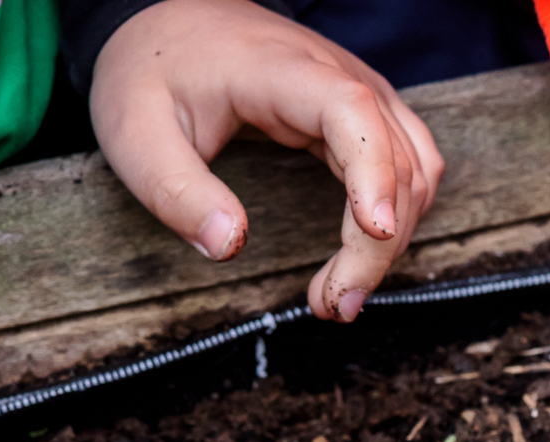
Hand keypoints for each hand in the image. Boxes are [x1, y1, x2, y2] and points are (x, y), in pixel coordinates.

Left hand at [91, 0, 445, 321]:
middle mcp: (338, 76)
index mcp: (279, 71)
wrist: (171, 26)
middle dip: (374, 247)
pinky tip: (362, 251)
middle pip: (393, 162)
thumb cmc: (153, 74)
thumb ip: (176, 191)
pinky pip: (412, 167)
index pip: (351, 113)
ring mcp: (363, 93)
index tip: (372, 233)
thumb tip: (228, 247)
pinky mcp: (370, 114)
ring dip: (392, 241)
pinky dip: (399, 216)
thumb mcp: (135, 134)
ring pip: (414, 172)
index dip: (372, 173)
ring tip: (340, 290)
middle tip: (332, 306)